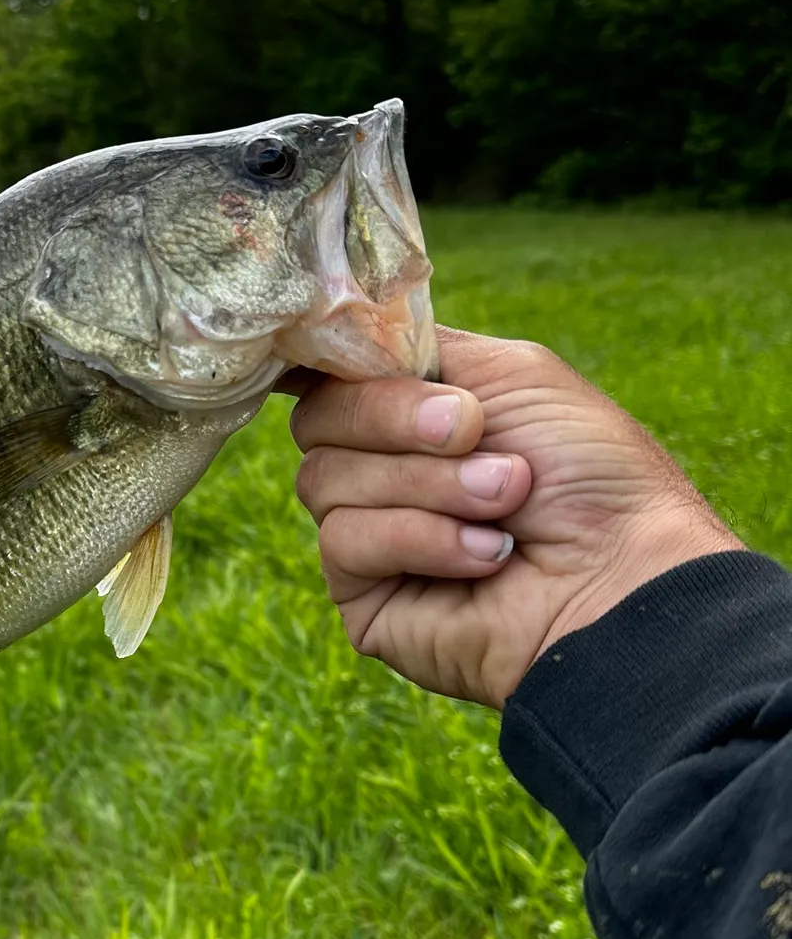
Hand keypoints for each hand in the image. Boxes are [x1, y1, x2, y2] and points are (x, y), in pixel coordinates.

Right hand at [290, 327, 743, 708]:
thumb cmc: (590, 474)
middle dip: (396, 420)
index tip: (358, 358)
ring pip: (323, 479)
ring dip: (427, 485)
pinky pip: (343, 541)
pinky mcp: (361, 596)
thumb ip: (412, 346)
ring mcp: (367, 534)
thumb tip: (324, 342)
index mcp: (410, 411)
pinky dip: (420, 538)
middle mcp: (380, 468)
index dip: (330, 361)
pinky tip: (484, 557)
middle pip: (317, 419)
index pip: (328, 373)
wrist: (621, 576)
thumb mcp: (511, 373)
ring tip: (503, 506)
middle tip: (474, 435)